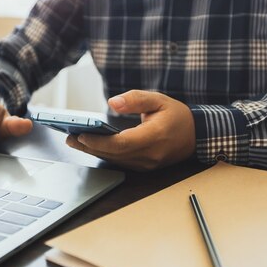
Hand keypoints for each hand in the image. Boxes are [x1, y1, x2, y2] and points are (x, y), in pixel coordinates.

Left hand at [66, 90, 195, 170]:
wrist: (196, 135)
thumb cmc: (177, 116)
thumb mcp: (158, 100)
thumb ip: (135, 99)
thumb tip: (112, 102)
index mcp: (154, 137)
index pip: (121, 143)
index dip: (99, 141)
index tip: (81, 134)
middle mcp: (150, 155)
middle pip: (114, 154)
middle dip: (89, 146)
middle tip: (69, 138)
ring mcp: (148, 164)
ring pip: (116, 160)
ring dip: (94, 152)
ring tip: (75, 141)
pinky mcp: (146, 167)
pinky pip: (122, 162)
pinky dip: (106, 155)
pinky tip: (92, 147)